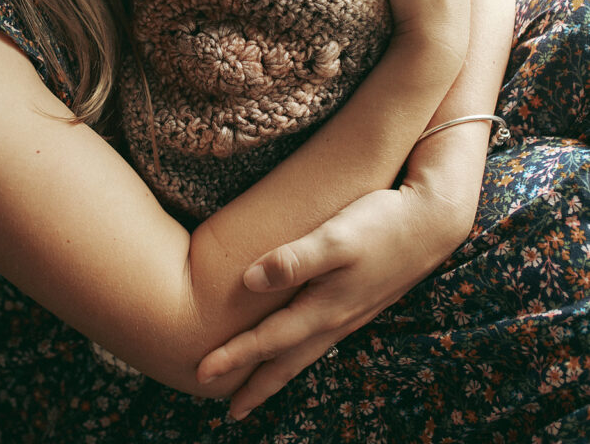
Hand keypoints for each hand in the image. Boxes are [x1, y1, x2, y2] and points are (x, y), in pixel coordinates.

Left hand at [197, 185, 456, 419]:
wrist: (432, 221)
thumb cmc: (381, 224)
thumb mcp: (336, 236)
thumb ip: (294, 259)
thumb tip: (248, 279)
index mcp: (324, 308)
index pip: (269, 340)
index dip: (234, 356)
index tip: (201, 373)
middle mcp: (336, 318)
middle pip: (289, 361)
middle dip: (258, 386)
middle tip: (232, 411)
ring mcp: (351, 312)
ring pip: (307, 352)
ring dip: (280, 372)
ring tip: (260, 386)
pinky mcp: (361, 299)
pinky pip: (322, 338)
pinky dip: (302, 350)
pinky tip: (301, 344)